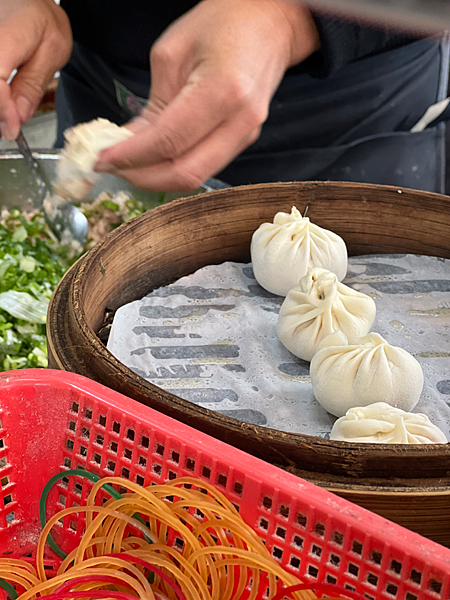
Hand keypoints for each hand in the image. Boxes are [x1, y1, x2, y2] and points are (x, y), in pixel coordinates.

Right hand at [0, 0, 71, 139]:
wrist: (27, 0)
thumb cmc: (42, 20)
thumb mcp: (52, 52)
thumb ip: (33, 85)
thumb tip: (18, 117)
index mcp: (8, 35)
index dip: (2, 108)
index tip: (12, 129)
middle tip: (10, 128)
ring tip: (8, 118)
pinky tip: (4, 104)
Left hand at [95, 0, 318, 190]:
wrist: (269, 25)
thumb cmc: (221, 24)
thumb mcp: (172, 54)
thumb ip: (151, 105)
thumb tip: (128, 143)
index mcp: (223, 91)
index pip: (170, 141)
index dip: (132, 156)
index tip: (102, 159)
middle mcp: (240, 121)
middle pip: (186, 172)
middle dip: (143, 177)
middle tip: (112, 169)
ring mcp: (246, 135)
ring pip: (196, 176)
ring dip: (157, 178)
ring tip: (129, 165)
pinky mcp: (244, 141)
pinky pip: (205, 166)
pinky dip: (174, 168)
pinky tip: (153, 159)